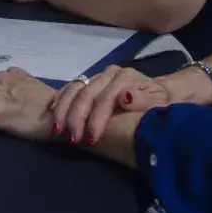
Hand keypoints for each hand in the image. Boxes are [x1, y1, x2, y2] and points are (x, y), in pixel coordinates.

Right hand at [53, 65, 171, 145]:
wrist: (160, 92)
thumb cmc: (159, 103)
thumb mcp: (159, 104)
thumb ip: (144, 100)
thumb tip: (124, 97)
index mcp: (125, 77)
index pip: (106, 98)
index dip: (97, 119)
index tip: (91, 139)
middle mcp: (109, 73)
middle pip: (87, 93)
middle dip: (77, 117)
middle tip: (72, 139)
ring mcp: (97, 76)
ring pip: (74, 89)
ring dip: (64, 109)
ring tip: (57, 129)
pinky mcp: (88, 81)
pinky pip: (69, 88)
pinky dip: (59, 99)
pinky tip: (51, 112)